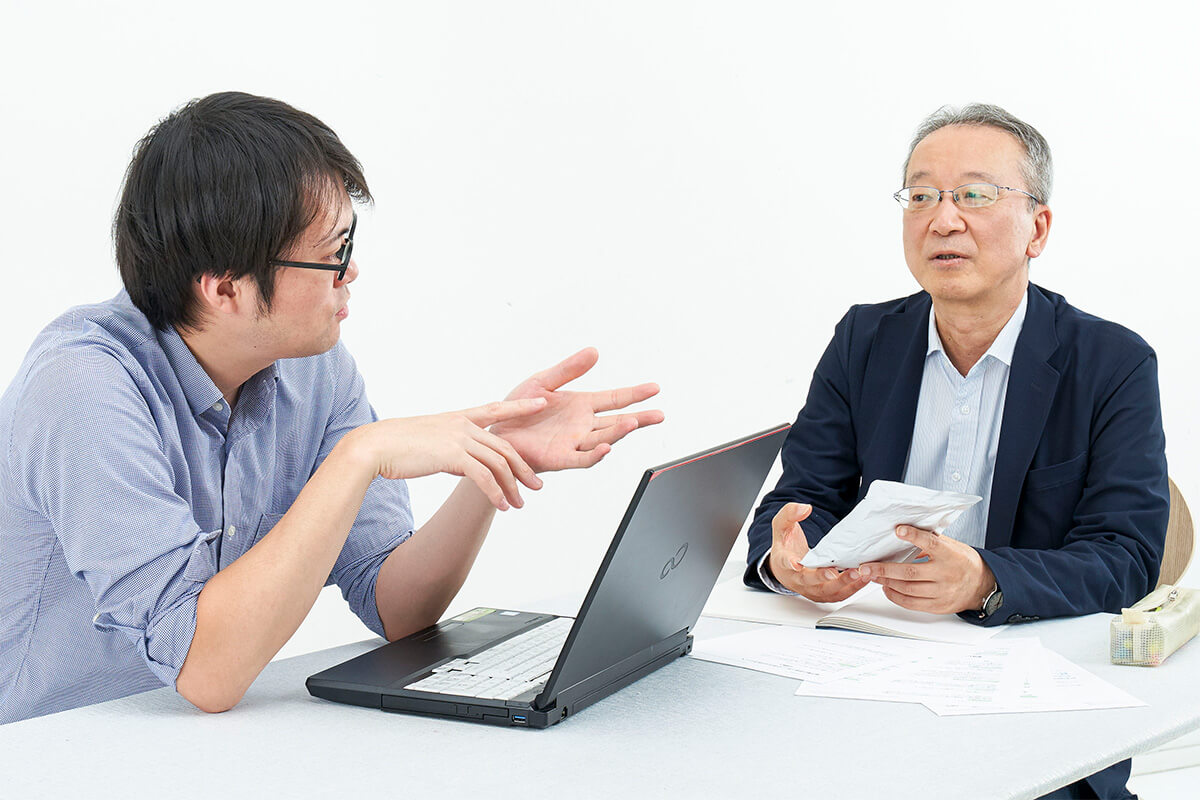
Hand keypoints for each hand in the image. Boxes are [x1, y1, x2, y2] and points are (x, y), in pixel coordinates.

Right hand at [353, 397, 548, 510]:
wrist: (374, 446)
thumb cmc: (397, 447)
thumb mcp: (431, 443)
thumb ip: (453, 450)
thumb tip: (467, 466)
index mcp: (459, 418)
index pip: (497, 409)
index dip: (521, 406)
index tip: (542, 402)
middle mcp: (463, 425)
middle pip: (504, 447)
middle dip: (523, 468)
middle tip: (537, 486)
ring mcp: (459, 439)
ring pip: (498, 463)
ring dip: (511, 487)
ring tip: (519, 504)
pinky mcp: (452, 456)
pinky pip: (483, 476)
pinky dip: (495, 493)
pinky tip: (501, 506)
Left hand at [490, 347, 664, 471]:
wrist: (495, 432)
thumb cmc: (518, 409)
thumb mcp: (543, 381)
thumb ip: (568, 368)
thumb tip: (594, 351)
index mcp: (581, 405)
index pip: (614, 398)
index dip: (635, 394)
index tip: (655, 388)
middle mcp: (582, 425)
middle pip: (617, 421)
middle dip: (639, 418)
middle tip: (659, 415)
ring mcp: (573, 442)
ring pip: (603, 437)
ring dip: (618, 432)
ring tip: (634, 422)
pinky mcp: (559, 457)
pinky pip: (581, 458)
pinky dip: (595, 454)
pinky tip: (606, 447)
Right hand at [768, 503, 869, 601]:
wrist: (785, 568)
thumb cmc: (786, 546)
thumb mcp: (782, 526)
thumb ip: (790, 514)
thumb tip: (805, 508)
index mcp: (784, 562)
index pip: (785, 563)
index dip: (790, 564)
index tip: (796, 564)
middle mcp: (797, 579)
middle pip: (809, 581)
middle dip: (824, 577)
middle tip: (838, 572)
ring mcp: (811, 589)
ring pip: (827, 591)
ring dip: (844, 584)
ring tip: (860, 574)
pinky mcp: (824, 594)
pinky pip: (838, 595)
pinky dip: (852, 588)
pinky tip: (864, 579)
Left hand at [859, 526, 994, 613]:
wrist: (982, 585)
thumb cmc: (962, 562)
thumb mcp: (952, 546)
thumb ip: (931, 540)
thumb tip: (904, 530)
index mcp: (951, 555)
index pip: (931, 543)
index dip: (914, 536)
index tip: (898, 530)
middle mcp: (946, 574)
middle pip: (910, 572)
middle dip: (884, 569)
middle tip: (866, 566)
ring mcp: (942, 592)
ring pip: (907, 589)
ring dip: (886, 582)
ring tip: (872, 575)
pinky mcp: (938, 606)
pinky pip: (911, 603)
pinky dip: (895, 596)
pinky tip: (886, 588)